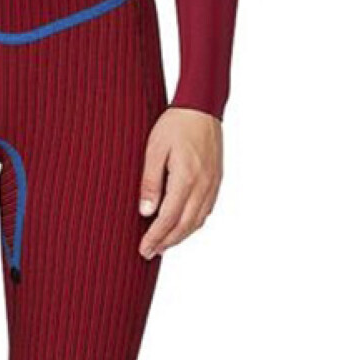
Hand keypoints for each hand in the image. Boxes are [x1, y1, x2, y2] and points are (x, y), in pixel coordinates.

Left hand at [137, 108, 221, 257]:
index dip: (155, 236)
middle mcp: (203, 185)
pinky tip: (182, 226)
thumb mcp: (154, 150)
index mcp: (186, 178)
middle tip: (149, 253)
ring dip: (181, 236)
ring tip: (163, 244)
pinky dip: (193, 223)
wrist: (202, 106)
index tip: (144, 249)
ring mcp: (213, 183)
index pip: (169, 218)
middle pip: (185, 225)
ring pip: (198, 220)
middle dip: (167, 242)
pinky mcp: (217, 180)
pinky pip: (206, 210)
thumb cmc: (175, 124)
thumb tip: (146, 212)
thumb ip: (151, 182)